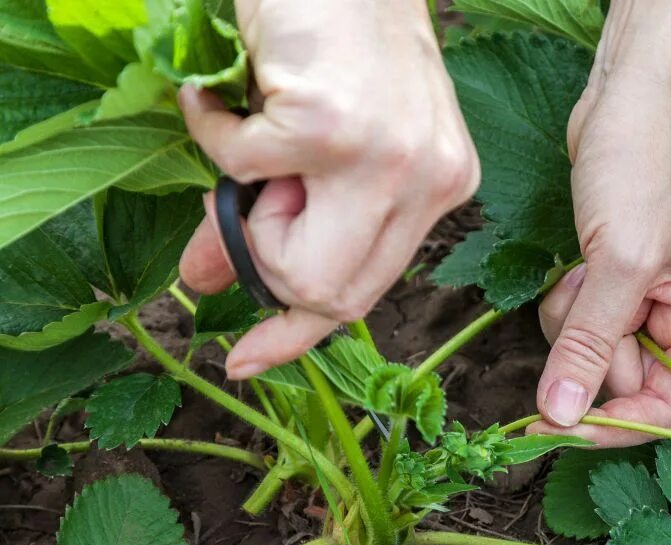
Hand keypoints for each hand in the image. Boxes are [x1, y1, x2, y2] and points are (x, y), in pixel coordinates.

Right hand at [178, 0, 478, 378]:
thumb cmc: (334, 34)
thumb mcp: (324, 141)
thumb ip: (281, 217)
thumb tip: (207, 282)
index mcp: (439, 187)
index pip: (371, 290)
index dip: (303, 334)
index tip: (248, 360)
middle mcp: (428, 182)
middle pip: (334, 295)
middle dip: (269, 266)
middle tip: (253, 198)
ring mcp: (387, 159)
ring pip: (293, 261)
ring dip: (247, 208)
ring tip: (260, 135)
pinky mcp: (333, 129)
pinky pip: (240, 171)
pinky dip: (212, 130)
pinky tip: (227, 92)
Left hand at [532, 1, 670, 446]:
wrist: (632, 93)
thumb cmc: (647, 166)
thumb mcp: (620, 264)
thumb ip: (589, 347)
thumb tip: (559, 420)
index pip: (668, 410)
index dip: (612, 426)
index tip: (553, 429)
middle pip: (623, 385)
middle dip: (589, 349)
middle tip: (584, 295)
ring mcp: (650, 304)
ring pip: (592, 356)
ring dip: (572, 322)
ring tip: (581, 268)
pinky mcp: (616, 283)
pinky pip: (580, 324)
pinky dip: (567, 302)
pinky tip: (576, 260)